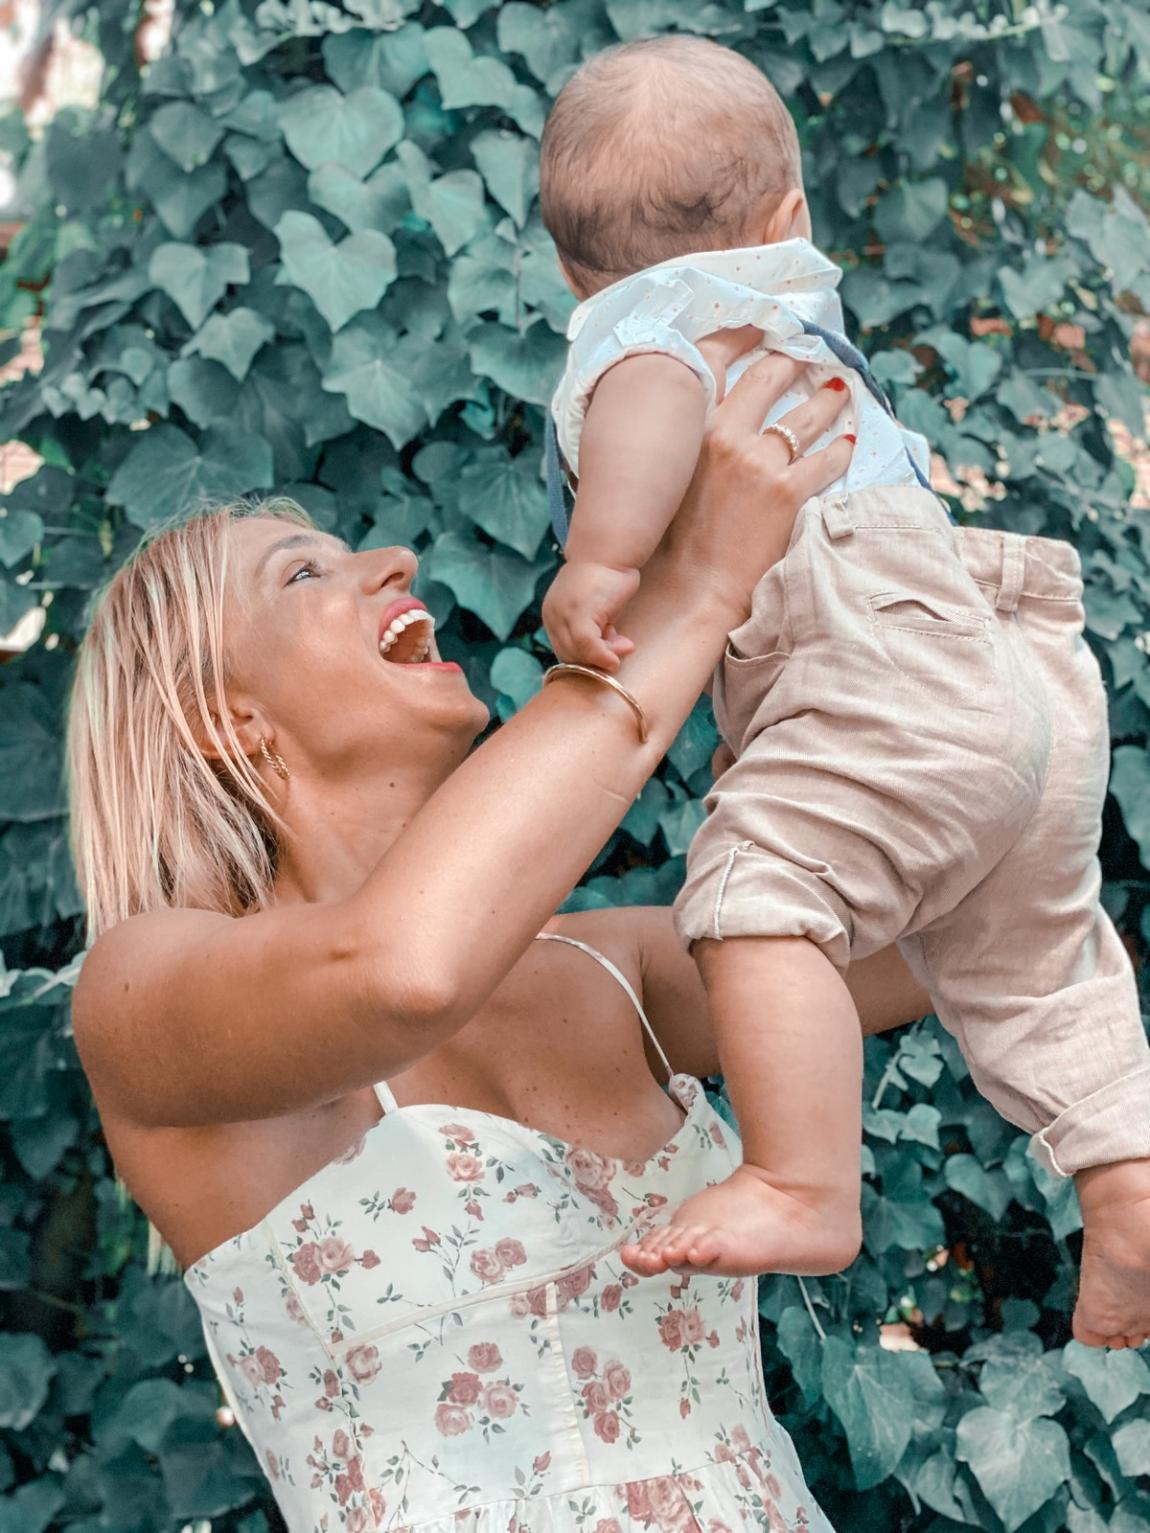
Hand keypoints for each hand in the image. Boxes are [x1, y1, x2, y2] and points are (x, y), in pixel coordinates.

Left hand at [543, 560, 640, 671]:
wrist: (608, 550)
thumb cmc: (607, 576)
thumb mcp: (597, 608)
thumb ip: (597, 629)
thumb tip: (610, 653)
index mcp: (553, 614)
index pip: (565, 649)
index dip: (588, 658)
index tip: (610, 654)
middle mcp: (553, 616)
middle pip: (571, 655)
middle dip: (597, 660)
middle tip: (622, 652)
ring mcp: (563, 615)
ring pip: (579, 654)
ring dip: (605, 656)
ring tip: (626, 648)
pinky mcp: (577, 614)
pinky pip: (588, 646)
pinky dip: (604, 655)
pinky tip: (622, 652)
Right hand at [651, 356, 854, 626]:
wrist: (694, 587)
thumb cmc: (680, 540)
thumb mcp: (678, 479)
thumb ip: (700, 445)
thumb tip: (721, 425)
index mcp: (697, 432)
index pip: (729, 370)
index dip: (754, 349)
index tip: (771, 339)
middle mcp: (728, 439)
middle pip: (770, 380)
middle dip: (795, 363)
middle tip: (812, 357)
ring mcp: (760, 465)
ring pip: (806, 417)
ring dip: (828, 400)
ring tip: (840, 391)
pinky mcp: (788, 493)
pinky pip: (826, 460)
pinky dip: (841, 449)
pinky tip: (849, 442)